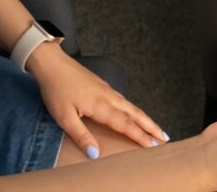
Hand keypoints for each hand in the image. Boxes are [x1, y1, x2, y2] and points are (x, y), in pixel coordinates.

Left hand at [28, 43, 167, 155]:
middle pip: (135, 113)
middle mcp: (108, 96)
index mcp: (101, 106)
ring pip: (130, 105)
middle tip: (165, 137)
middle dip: (151, 126)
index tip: (154, 146)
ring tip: (154, 128)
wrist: (52, 62)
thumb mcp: (64, 117)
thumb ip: (81, 135)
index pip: (125, 124)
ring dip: (144, 118)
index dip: (140, 136)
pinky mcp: (101, 84)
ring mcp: (106, 89)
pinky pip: (123, 99)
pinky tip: (132, 112)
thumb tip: (95, 154)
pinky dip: (133, 109)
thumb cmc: (56, 89)